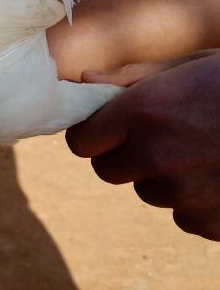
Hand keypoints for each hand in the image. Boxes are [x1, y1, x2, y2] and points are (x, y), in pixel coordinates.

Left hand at [66, 51, 219, 240]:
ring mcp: (185, 194)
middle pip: (108, 171)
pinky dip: (199, 202)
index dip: (94, 134)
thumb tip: (82, 80)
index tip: (108, 128)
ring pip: (150, 193)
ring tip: (208, 149)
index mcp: (145, 110)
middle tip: (161, 136)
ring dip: (166, 177)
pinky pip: (186, 216)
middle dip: (125, 155)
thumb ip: (132, 79)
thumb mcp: (191, 65)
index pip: (83, 141)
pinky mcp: (213, 224)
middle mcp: (157, 155)